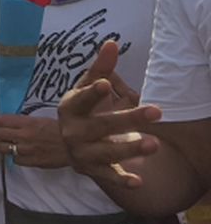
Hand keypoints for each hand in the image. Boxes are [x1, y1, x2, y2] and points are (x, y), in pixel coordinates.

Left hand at [0, 114, 68, 168]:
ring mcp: (25, 150)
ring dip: (2, 145)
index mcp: (26, 122)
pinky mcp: (31, 162)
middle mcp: (23, 135)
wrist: (76, 145)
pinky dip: (15, 157)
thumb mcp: (41, 120)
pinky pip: (14, 160)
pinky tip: (20, 154)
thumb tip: (11, 122)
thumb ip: (24, 122)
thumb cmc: (62, 129)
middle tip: (0, 133)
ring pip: (1, 148)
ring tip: (7, 144)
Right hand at [57, 41, 160, 187]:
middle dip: (129, 119)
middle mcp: (73, 131)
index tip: (108, 85)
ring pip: (106, 152)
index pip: (82, 99)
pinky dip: (122, 180)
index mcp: (71, 107)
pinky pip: (108, 176)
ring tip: (154, 144)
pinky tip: (139, 181)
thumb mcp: (87, 87)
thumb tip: (113, 43)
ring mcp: (82, 151)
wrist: (68, 142)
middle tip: (156, 112)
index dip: (93, 93)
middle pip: (101, 125)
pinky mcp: (92, 169)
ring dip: (129, 148)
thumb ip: (101, 68)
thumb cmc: (84, 108)